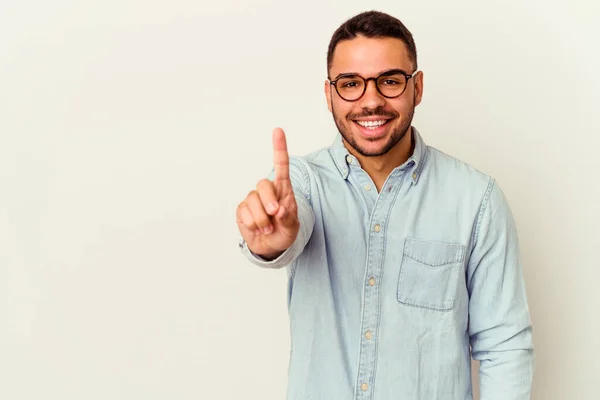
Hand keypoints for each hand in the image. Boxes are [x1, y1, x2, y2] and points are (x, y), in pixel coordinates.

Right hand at [236, 128, 299, 259]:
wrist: (271, 246)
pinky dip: (254, 225)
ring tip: (268, 228)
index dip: (279, 148)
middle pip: (263, 184)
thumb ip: (288, 219)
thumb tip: (279, 210)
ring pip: (253, 201)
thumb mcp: (292, 228)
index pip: (281, 165)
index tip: (278, 130)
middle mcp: (267, 191)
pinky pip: (245, 214)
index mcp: (283, 189)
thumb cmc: (284, 231)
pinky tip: (258, 229)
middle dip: (269, 201)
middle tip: (275, 215)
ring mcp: (253, 199)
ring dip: (262, 220)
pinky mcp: (242, 209)